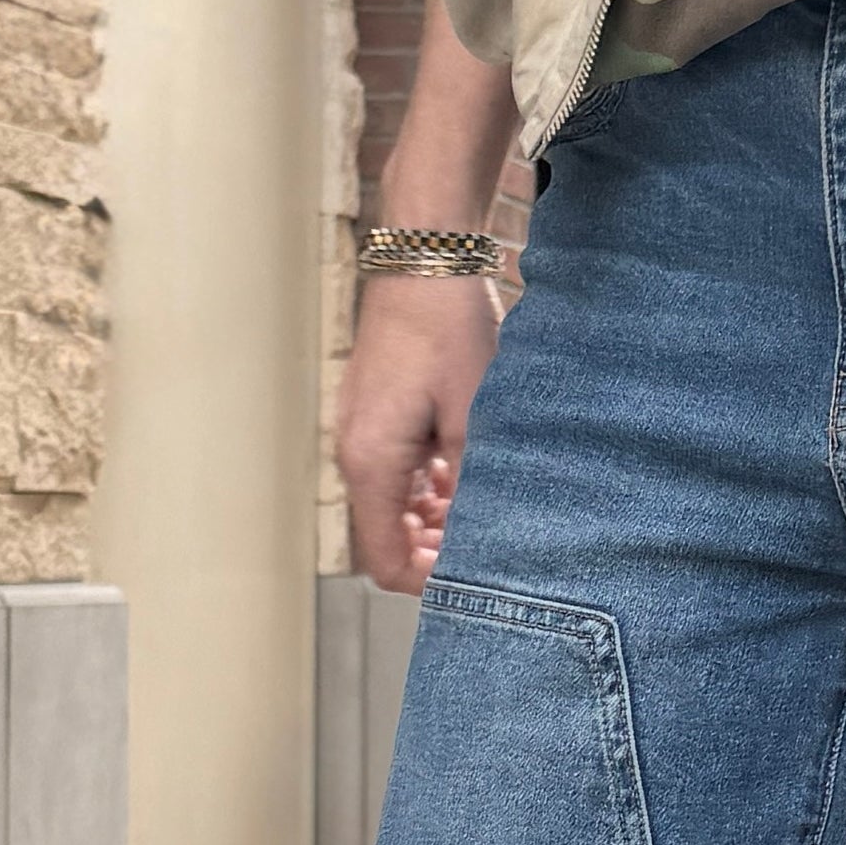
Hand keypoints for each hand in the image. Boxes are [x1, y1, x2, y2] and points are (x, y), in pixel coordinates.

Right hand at [337, 272, 497, 588]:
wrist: (425, 262)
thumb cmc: (448, 331)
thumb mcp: (474, 418)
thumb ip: (471, 488)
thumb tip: (479, 541)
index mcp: (372, 464)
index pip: (385, 562)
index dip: (429, 582)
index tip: (475, 572)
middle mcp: (355, 455)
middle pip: (389, 538)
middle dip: (438, 549)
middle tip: (490, 534)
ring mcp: (361, 434)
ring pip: (395, 507)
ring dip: (437, 517)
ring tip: (484, 497)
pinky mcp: (375, 416)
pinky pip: (397, 473)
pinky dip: (429, 485)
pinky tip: (467, 466)